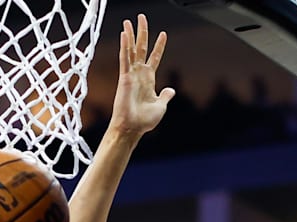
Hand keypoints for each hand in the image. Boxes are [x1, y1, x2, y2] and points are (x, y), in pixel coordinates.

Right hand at [110, 14, 175, 135]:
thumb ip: (165, 95)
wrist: (132, 128)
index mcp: (149, 80)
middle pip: (141, 48)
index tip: (163, 34)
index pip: (154, 58)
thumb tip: (171, 89)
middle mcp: (139, 74)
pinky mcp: (124, 78)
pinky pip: (124, 59)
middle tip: (141, 17)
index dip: (159, 46)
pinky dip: (124, 46)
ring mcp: (131, 75)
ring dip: (130, 35)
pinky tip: (124, 34)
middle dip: (142, 32)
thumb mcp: (161, 106)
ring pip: (131, 50)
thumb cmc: (144, 121)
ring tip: (129, 21)